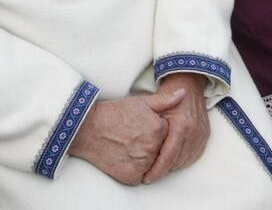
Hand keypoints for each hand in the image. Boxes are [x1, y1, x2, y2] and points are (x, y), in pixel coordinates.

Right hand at [69, 89, 184, 184]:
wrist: (88, 129)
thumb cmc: (114, 114)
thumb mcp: (141, 102)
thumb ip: (165, 100)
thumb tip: (183, 94)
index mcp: (158, 129)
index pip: (167, 133)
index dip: (155, 129)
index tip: (141, 125)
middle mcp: (152, 148)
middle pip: (160, 149)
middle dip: (151, 144)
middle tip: (134, 136)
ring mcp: (142, 164)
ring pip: (153, 163)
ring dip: (145, 157)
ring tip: (129, 145)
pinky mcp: (131, 176)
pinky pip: (142, 175)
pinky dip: (136, 168)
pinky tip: (125, 155)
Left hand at [142, 74, 209, 183]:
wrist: (189, 82)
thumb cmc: (168, 93)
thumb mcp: (155, 105)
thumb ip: (150, 126)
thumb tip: (140, 150)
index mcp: (181, 125)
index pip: (168, 157)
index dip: (156, 170)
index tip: (146, 178)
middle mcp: (193, 132)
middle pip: (176, 162)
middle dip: (162, 170)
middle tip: (148, 174)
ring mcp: (201, 135)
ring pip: (185, 161)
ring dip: (171, 166)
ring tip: (158, 166)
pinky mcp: (205, 136)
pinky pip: (194, 156)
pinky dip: (182, 160)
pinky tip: (172, 159)